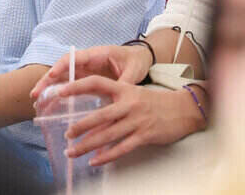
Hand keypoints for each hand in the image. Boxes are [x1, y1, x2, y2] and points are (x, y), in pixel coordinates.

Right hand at [31, 44, 151, 101]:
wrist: (140, 59)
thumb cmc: (135, 62)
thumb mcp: (133, 71)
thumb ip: (125, 82)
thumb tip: (119, 98)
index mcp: (96, 55)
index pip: (74, 58)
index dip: (61, 67)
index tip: (51, 76)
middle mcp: (86, 62)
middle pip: (62, 69)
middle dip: (47, 80)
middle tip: (35, 94)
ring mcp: (84, 71)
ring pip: (62, 78)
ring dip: (49, 88)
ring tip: (37, 102)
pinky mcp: (86, 80)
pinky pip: (68, 85)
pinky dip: (58, 94)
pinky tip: (50, 105)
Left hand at [55, 77, 205, 165]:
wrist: (183, 109)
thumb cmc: (155, 102)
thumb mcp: (134, 93)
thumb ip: (114, 101)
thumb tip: (92, 115)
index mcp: (124, 89)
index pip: (96, 83)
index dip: (77, 86)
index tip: (60, 91)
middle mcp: (129, 104)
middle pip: (99, 116)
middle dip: (80, 127)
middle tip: (66, 135)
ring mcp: (137, 120)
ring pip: (107, 135)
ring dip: (88, 145)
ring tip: (73, 152)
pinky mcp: (145, 136)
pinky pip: (122, 148)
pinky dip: (106, 156)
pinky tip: (95, 161)